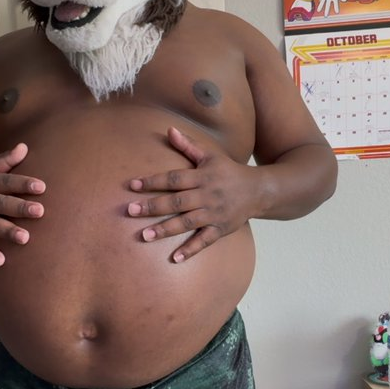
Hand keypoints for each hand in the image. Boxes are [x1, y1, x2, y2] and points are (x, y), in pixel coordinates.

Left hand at [128, 127, 251, 262]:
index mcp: (202, 177)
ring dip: (165, 229)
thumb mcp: (210, 156)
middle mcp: (207, 195)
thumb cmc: (229, 172)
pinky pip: (204, 241)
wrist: (259, 191)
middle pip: (177, 202)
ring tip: (144, 235)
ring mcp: (213, 214)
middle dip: (153, 207)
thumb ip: (188, 146)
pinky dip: (191, 250)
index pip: (173, 178)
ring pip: (187, 222)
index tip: (133, 185)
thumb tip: (169, 130)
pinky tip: (175, 258)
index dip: (153, 181)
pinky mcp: (220, 229)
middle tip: (130, 211)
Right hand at [317, 0, 346, 16]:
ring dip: (320, 7)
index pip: (336, 3)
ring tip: (318, 11)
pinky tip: (319, 4)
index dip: (336, 8)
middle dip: (326, 11)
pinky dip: (320, 1)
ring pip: (322, 2)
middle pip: (327, 5)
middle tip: (326, 16)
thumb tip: (345, 0)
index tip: (337, 12)